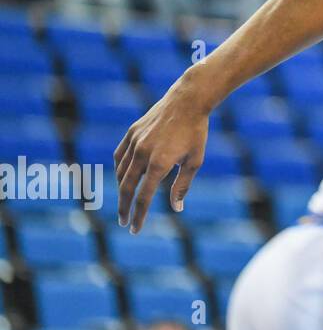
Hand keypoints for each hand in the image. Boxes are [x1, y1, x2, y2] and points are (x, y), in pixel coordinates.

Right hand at [114, 79, 210, 232]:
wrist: (187, 101)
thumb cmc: (196, 132)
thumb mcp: (195, 160)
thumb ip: (183, 185)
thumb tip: (176, 208)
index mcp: (159, 163)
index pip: (144, 197)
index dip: (139, 215)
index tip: (135, 229)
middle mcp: (142, 154)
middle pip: (126, 188)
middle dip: (124, 208)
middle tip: (123, 222)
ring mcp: (134, 142)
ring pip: (121, 172)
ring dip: (122, 189)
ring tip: (126, 201)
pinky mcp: (131, 133)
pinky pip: (119, 156)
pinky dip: (119, 169)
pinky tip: (122, 177)